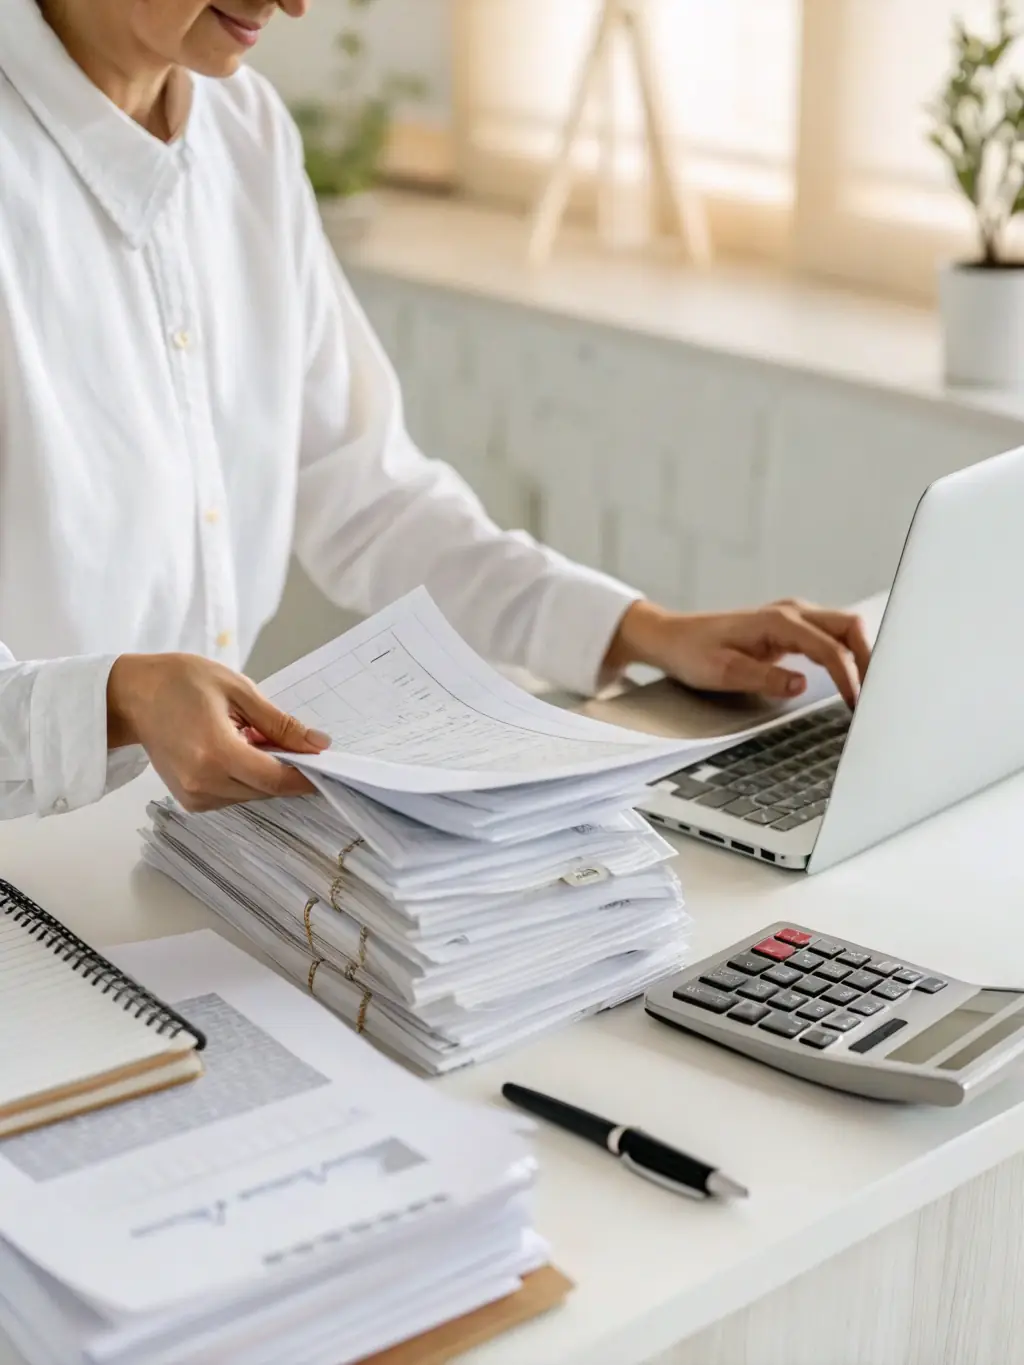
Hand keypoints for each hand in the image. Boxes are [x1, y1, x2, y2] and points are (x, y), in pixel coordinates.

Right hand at [107, 653, 329, 811]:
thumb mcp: (238, 690)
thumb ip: (279, 723)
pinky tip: (235, 751)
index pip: (276, 779)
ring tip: (250, 737)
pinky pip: (234, 796)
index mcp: (216, 754)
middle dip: (286, 769)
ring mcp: (193, 797)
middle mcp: (203, 784)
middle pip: (266, 790)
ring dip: (264, 773)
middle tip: (288, 738)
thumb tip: (318, 744)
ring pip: (252, 795)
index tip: (328, 763)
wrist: (132, 695)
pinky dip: (245, 778)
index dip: (306, 775)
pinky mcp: (190, 801)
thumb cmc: (181, 682)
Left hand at [605, 598, 870, 707]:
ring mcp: (793, 619)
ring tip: (871, 693)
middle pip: (850, 627)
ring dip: (863, 657)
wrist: (671, 638)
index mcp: (777, 621)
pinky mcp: (791, 630)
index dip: (849, 677)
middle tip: (879, 696)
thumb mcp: (722, 672)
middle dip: (872, 658)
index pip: (829, 648)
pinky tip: (853, 681)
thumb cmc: (692, 653)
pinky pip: (830, 639)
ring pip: (845, 631)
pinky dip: (847, 657)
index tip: (857, 705)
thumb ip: (763, 678)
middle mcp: (790, 613)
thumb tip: (801, 685)